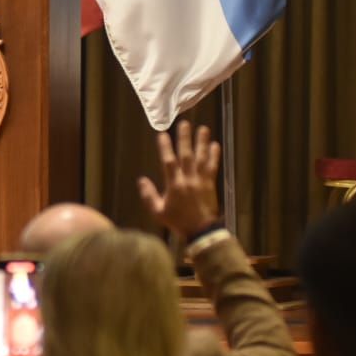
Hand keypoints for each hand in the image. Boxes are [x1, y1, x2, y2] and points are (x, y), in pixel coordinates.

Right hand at [138, 120, 220, 237]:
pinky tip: (215, 145)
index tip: (162, 134)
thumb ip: (149, 196)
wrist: (201, 231)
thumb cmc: (178, 221)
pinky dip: (214, 155)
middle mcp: (188, 179)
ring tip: (203, 128)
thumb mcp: (158, 212)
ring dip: (201, 143)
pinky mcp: (210, 184)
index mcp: (174, 185)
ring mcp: (201, 181)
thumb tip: (141, 180)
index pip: (169, 162)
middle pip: (186, 156)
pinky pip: (213, 167)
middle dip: (185, 139)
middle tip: (185, 124)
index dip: (165, 148)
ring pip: (201, 158)